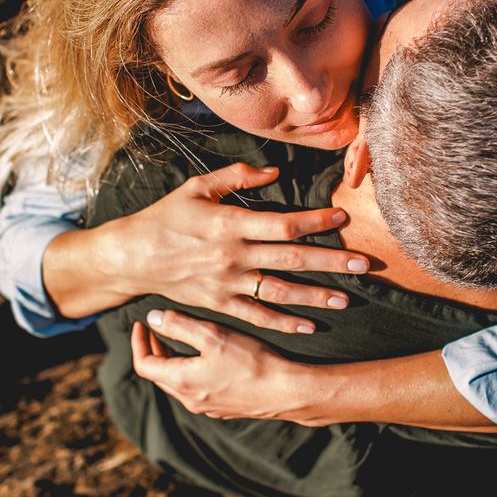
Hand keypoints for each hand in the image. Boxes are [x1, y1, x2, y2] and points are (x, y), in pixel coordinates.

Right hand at [44, 163, 369, 332]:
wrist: (132, 257)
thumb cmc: (165, 217)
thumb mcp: (197, 187)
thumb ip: (236, 176)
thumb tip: (273, 170)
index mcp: (229, 223)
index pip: (282, 224)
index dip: (315, 221)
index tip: (342, 216)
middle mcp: (232, 256)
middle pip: (292, 259)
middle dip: (331, 262)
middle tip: (364, 264)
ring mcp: (227, 284)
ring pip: (280, 292)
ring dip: (316, 296)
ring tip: (347, 298)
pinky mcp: (220, 304)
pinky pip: (258, 317)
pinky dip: (285, 323)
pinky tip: (310, 325)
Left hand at [131, 310, 305, 420]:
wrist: (287, 391)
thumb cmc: (252, 361)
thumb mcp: (213, 335)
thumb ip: (179, 326)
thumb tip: (153, 318)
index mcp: (181, 381)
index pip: (144, 364)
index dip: (139, 342)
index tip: (142, 324)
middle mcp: (190, 399)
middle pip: (159, 375)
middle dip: (155, 350)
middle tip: (158, 329)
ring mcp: (207, 406)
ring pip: (178, 383)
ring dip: (173, 361)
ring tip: (180, 340)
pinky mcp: (224, 408)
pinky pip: (196, 390)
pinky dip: (190, 371)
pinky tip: (206, 358)